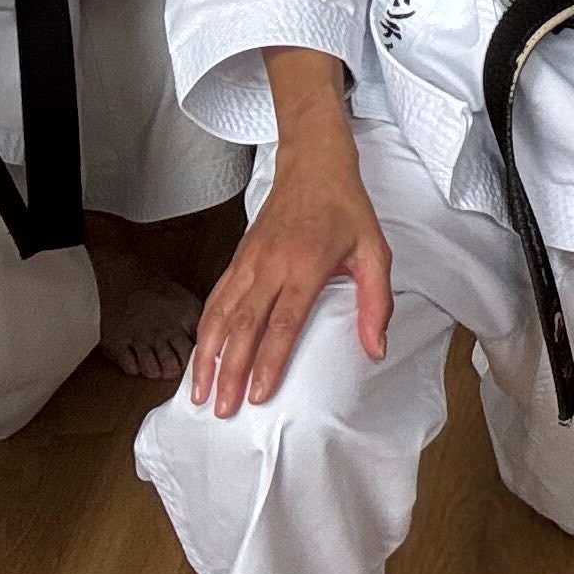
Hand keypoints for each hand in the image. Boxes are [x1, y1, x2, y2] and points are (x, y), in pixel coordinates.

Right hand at [188, 142, 390, 417]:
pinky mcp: (238, 257)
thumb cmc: (346, 209)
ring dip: (207, 355)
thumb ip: (375, 302)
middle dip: (229, 372)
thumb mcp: (374, 251)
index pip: (282, 324)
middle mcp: (271, 266)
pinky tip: (199, 353)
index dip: (268, 362)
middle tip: (220, 410)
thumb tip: (375, 349)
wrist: (314, 164)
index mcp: (305, 267)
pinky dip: (204, 328)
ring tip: (197, 392)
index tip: (257, 396)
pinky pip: (216, 297)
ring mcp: (249, 261)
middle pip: (243, 327)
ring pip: (220, 314)